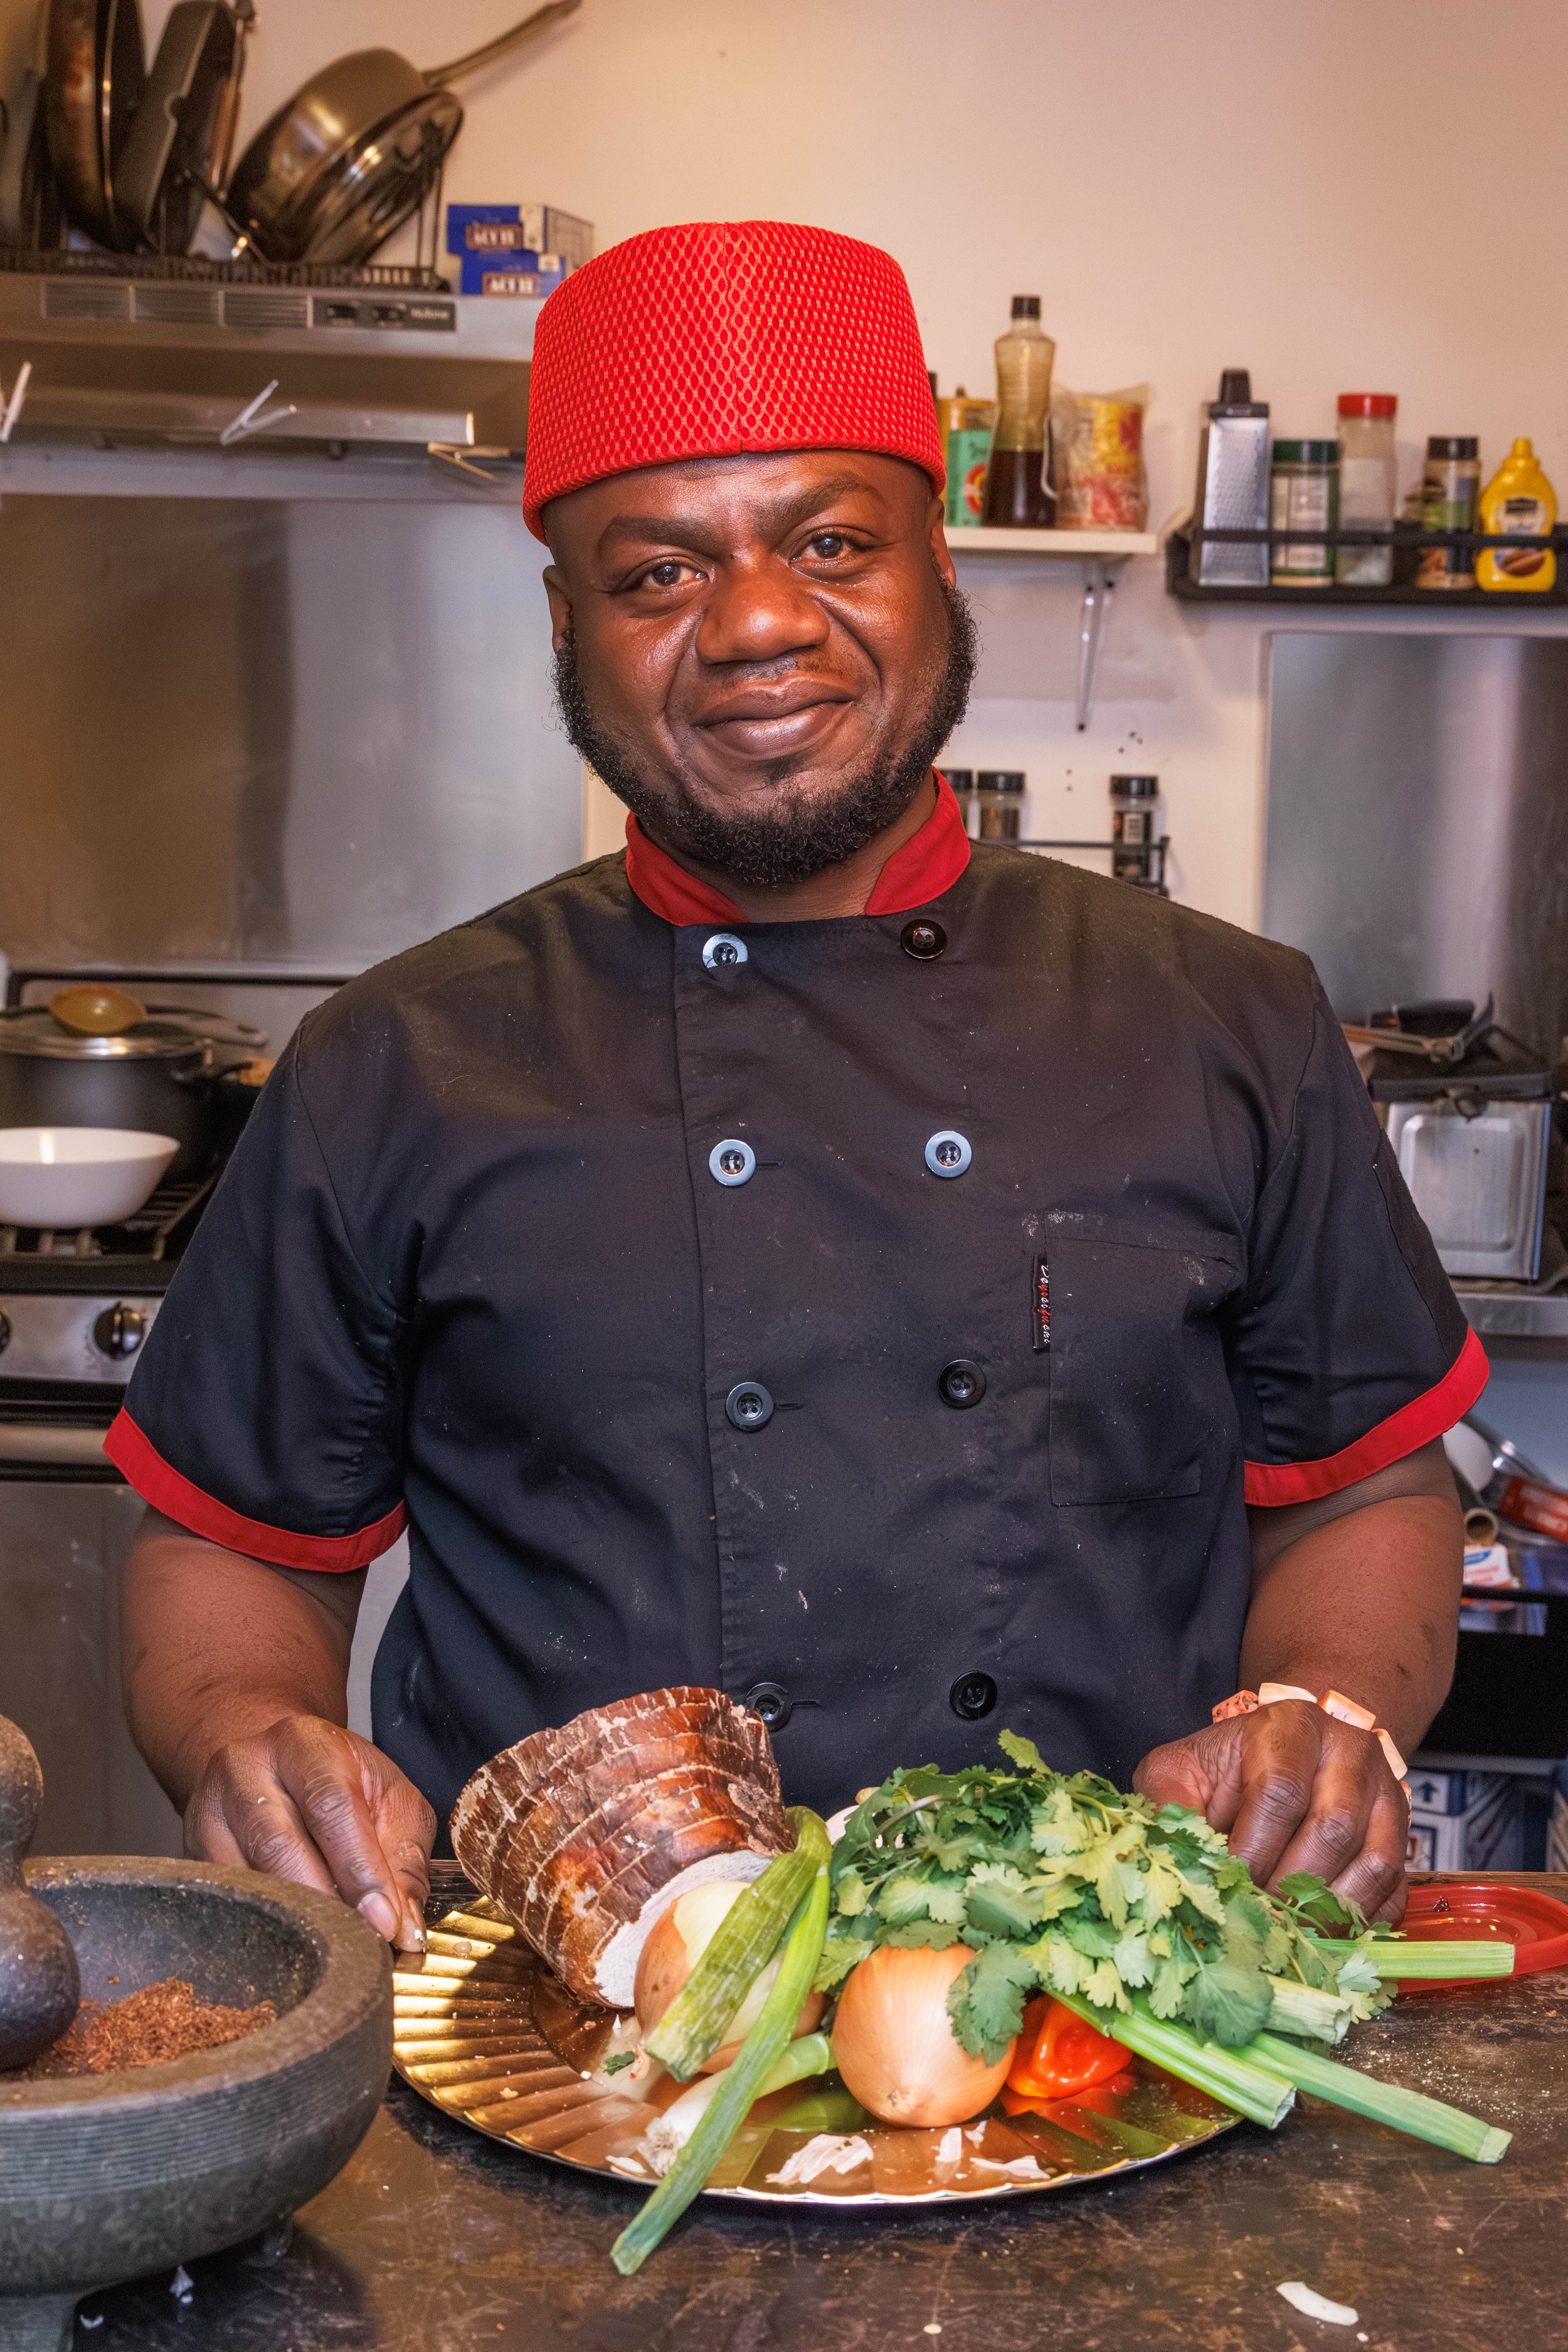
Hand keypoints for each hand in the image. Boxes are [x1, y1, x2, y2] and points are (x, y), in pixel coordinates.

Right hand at [184, 1713, 436, 1948]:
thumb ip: (403, 1858)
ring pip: (247, 1882)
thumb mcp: (388, 1798)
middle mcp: (246, 1770)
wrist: (271, 1762)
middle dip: (328, 1904)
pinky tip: (295, 1949)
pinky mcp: (192, 1854)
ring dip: (297, 1924)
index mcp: (304, 1743)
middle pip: (279, 1845)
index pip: (331, 1806)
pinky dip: (265, 1932)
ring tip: (335, 1951)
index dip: (359, 1869)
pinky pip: (226, 1905)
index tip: (385, 1922)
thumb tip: (403, 1927)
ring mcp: (209, 1813)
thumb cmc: (338, 1781)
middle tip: (365, 1945)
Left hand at [1133, 1701, 1408, 1923]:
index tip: (1228, 1886)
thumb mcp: (1182, 1770)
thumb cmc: (1228, 1768)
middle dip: (1289, 1886)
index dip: (1254, 1848)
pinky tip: (1324, 1934)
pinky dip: (1362, 1921)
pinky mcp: (1403, 1837)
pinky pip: (1395, 1889)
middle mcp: (1349, 1752)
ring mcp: (1386, 1794)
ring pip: (1373, 1862)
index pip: (1281, 1790)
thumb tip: (1163, 1856)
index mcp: (1289, 1727)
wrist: (1291, 1752)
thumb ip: (1166, 1803)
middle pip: (1333, 1828)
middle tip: (1256, 1920)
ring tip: (1286, 1934)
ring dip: (1326, 1910)